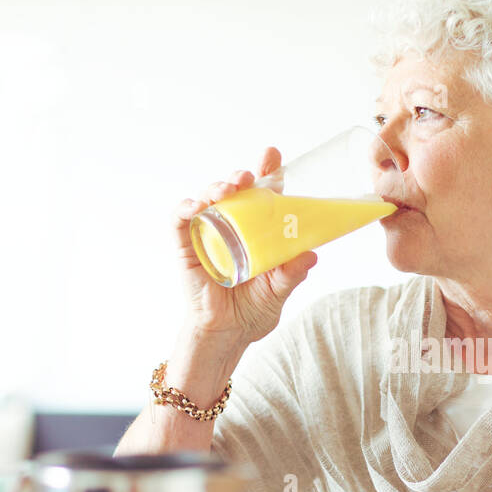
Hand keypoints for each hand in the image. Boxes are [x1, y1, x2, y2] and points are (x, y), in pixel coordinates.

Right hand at [174, 147, 317, 340]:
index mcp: (257, 231)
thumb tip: (311, 254)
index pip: (262, 195)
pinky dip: (185, 208)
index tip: (272, 156)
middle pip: (234, 190)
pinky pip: (180, 221)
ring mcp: (207, 234)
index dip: (266, 172)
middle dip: (241, 176)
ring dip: (216, 187)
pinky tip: (195, 206)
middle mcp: (232, 226)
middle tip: (250, 176)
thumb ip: (292, 273)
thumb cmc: (252, 311)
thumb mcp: (279, 290)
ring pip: (208, 198)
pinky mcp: (186, 247)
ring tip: (229, 188)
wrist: (227, 334)